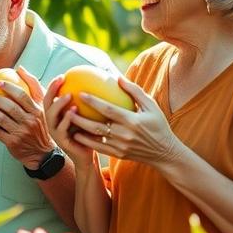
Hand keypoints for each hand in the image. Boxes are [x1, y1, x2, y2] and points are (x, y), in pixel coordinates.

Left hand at [0, 66, 54, 168]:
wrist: (42, 153)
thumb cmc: (41, 125)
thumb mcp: (43, 106)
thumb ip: (34, 87)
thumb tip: (20, 68)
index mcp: (37, 112)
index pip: (22, 96)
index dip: (10, 87)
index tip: (0, 82)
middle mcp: (30, 122)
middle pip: (11, 107)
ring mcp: (21, 133)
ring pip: (1, 119)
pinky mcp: (12, 143)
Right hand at [42, 75, 94, 168]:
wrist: (87, 157)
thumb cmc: (89, 134)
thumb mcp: (86, 116)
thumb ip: (87, 104)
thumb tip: (101, 85)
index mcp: (57, 115)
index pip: (50, 97)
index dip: (53, 86)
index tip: (63, 75)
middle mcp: (53, 122)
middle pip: (46, 103)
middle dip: (52, 90)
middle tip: (61, 80)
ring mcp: (55, 132)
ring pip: (51, 115)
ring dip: (59, 104)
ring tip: (68, 95)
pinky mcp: (61, 141)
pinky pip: (61, 128)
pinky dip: (66, 119)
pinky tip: (74, 111)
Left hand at [66, 77, 184, 167]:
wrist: (165, 153)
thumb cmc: (158, 125)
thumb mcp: (152, 106)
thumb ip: (135, 91)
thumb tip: (118, 77)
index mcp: (133, 121)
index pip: (109, 110)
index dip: (94, 101)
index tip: (81, 93)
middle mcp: (125, 135)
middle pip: (97, 126)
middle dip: (80, 117)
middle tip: (68, 108)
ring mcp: (121, 147)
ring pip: (95, 138)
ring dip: (79, 129)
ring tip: (67, 120)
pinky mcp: (118, 155)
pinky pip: (99, 147)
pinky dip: (87, 141)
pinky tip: (76, 134)